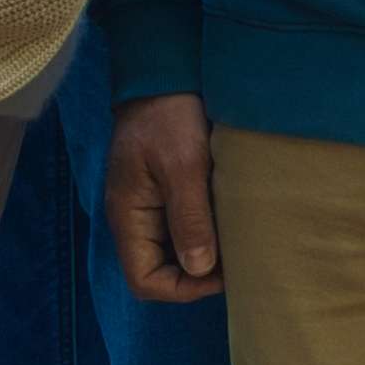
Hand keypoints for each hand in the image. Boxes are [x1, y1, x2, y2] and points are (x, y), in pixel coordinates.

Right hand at [107, 90, 222, 304]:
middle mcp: (134, 220)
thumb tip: (198, 269)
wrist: (163, 76)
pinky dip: (205, 234)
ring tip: (236, 243)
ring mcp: (148, 208)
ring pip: (173, 254)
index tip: (221, 272)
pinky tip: (228, 223)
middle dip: (197, 275)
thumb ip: (189, 219)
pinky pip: (182, 230)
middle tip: (236, 259)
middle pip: (159, 272)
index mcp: (128, 217)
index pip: (144, 281)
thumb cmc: (168, 117)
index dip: (182, 288)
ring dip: (203, 255)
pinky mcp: (164, 194)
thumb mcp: (183, 166)